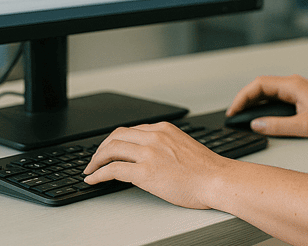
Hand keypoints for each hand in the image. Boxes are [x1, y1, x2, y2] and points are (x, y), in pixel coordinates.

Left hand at [82, 122, 227, 208]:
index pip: (130, 130)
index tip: (108, 149)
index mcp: (163, 129)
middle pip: (116, 136)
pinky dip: (98, 174)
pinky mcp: (145, 172)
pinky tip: (93, 179)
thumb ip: (165, 145)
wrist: (217, 179)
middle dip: (100, 148)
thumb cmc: (206, 169)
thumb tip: (151, 156)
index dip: (114, 140)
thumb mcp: (183, 146)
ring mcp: (149, 153)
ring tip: (90, 170)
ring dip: (95, 160)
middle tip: (94, 159)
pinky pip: (113, 170)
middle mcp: (154, 136)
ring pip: (111, 150)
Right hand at [227, 74, 307, 137]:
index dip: (243, 97)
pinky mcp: (297, 96)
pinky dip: (262, 104)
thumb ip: (278, 125)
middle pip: (260, 86)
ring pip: (266, 91)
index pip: (259, 85)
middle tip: (234, 115)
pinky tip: (258, 115)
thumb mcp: (304, 126)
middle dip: (244, 99)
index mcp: (292, 85)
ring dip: (252, 102)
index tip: (234, 110)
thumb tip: (257, 125)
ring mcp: (294, 89)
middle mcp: (292, 84)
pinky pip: (274, 96)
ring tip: (242, 116)